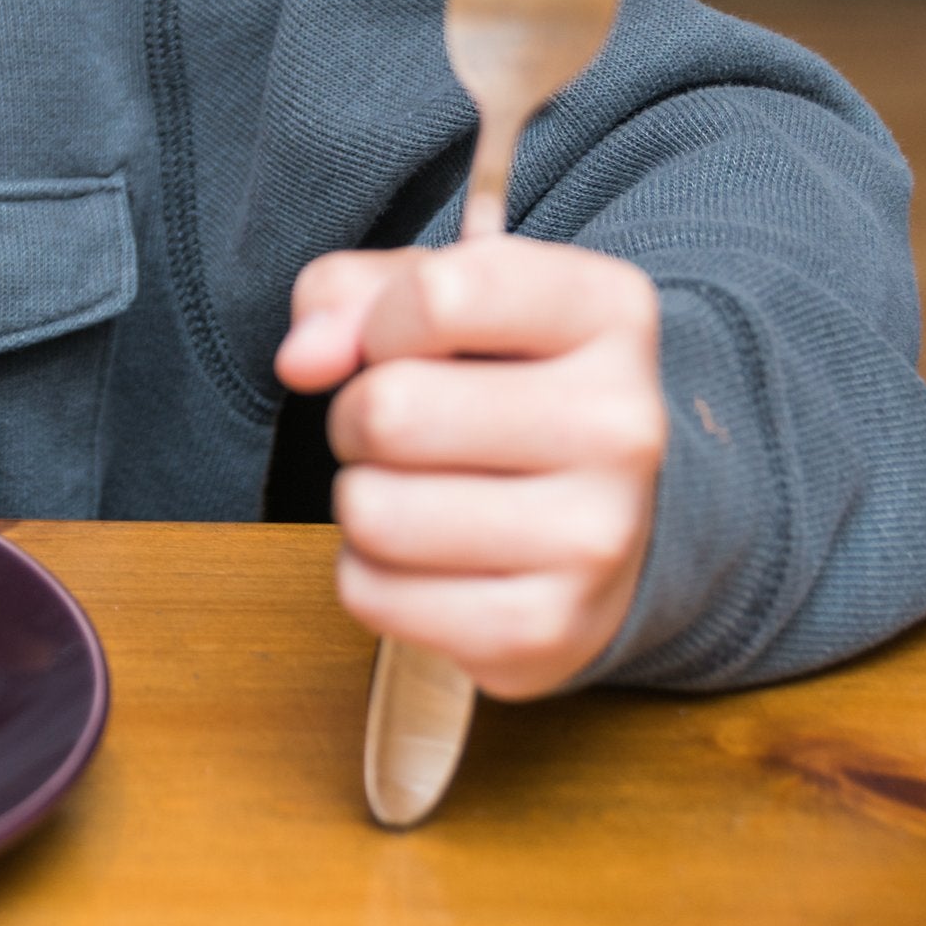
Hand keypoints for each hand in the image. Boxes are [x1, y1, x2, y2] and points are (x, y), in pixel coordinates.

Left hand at [275, 235, 663, 700]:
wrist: (607, 520)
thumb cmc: (500, 387)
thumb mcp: (434, 303)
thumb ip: (348, 298)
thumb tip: (302, 360)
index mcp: (608, 311)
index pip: (437, 296)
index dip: (379, 324)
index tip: (402, 345)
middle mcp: (623, 423)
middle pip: (388, 411)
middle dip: (358, 419)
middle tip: (404, 432)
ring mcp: (596, 536)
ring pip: (370, 511)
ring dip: (363, 500)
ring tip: (420, 491)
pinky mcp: (547, 629)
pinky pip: (373, 594)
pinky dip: (371, 576)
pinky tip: (431, 557)